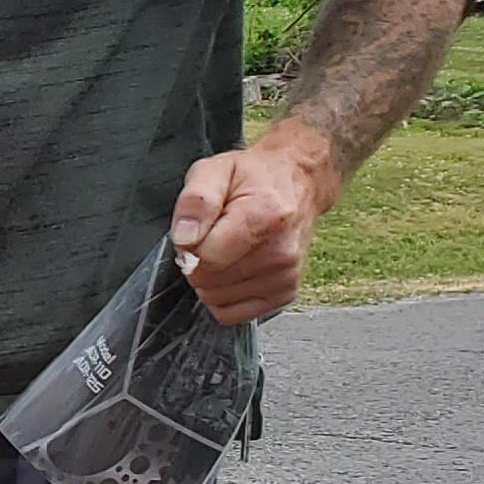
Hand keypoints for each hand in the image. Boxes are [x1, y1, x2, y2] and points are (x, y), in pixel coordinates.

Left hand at [166, 126, 338, 322]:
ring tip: (228, 248)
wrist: (298, 182)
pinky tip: (234, 268)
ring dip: (212, 279)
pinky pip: (233, 313)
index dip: (189, 247)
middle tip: (214, 236)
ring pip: (217, 300)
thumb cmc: (254, 177)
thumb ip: (195, 202)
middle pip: (209, 282)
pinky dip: (225, 296)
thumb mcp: (214, 170)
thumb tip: (185, 240)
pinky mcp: (285, 293)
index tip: (199, 230)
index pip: (205, 259)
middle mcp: (280, 252)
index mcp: (263, 218)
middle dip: (199, 263)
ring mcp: (286, 276)